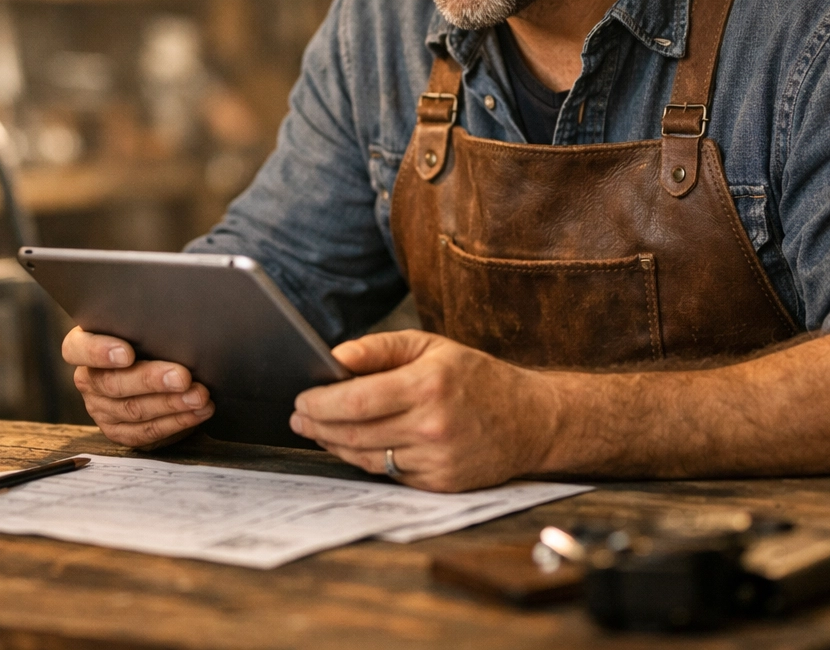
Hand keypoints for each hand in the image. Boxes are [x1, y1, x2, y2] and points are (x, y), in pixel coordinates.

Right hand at [62, 326, 213, 447]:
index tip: (128, 354)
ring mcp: (101, 409)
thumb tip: (177, 319)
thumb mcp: (141, 327)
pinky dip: (177, 422)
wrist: (156, 374)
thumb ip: (145, 324)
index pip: (76, 349)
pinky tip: (198, 411)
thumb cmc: (149, 339)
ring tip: (199, 395)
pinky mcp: (120, 432)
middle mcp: (88, 380)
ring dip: (171, 403)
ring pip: (133, 410)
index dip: (99, 352)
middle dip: (151, 380)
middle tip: (183, 377)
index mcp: (83, 346)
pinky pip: (147, 431)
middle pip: (112, 383)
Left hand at [289, 330, 558, 490]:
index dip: (320, 403)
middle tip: (298, 417)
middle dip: (317, 425)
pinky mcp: (441, 484)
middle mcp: (432, 426)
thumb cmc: (475, 377)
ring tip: (316, 430)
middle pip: (355, 433)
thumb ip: (380, 348)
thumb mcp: (430, 346)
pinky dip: (365, 459)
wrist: (531, 420)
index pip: (356, 401)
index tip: (301, 399)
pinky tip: (351, 445)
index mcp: (427, 385)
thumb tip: (334, 357)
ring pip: (367, 458)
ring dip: (335, 444)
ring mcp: (438, 459)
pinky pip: (389, 474)